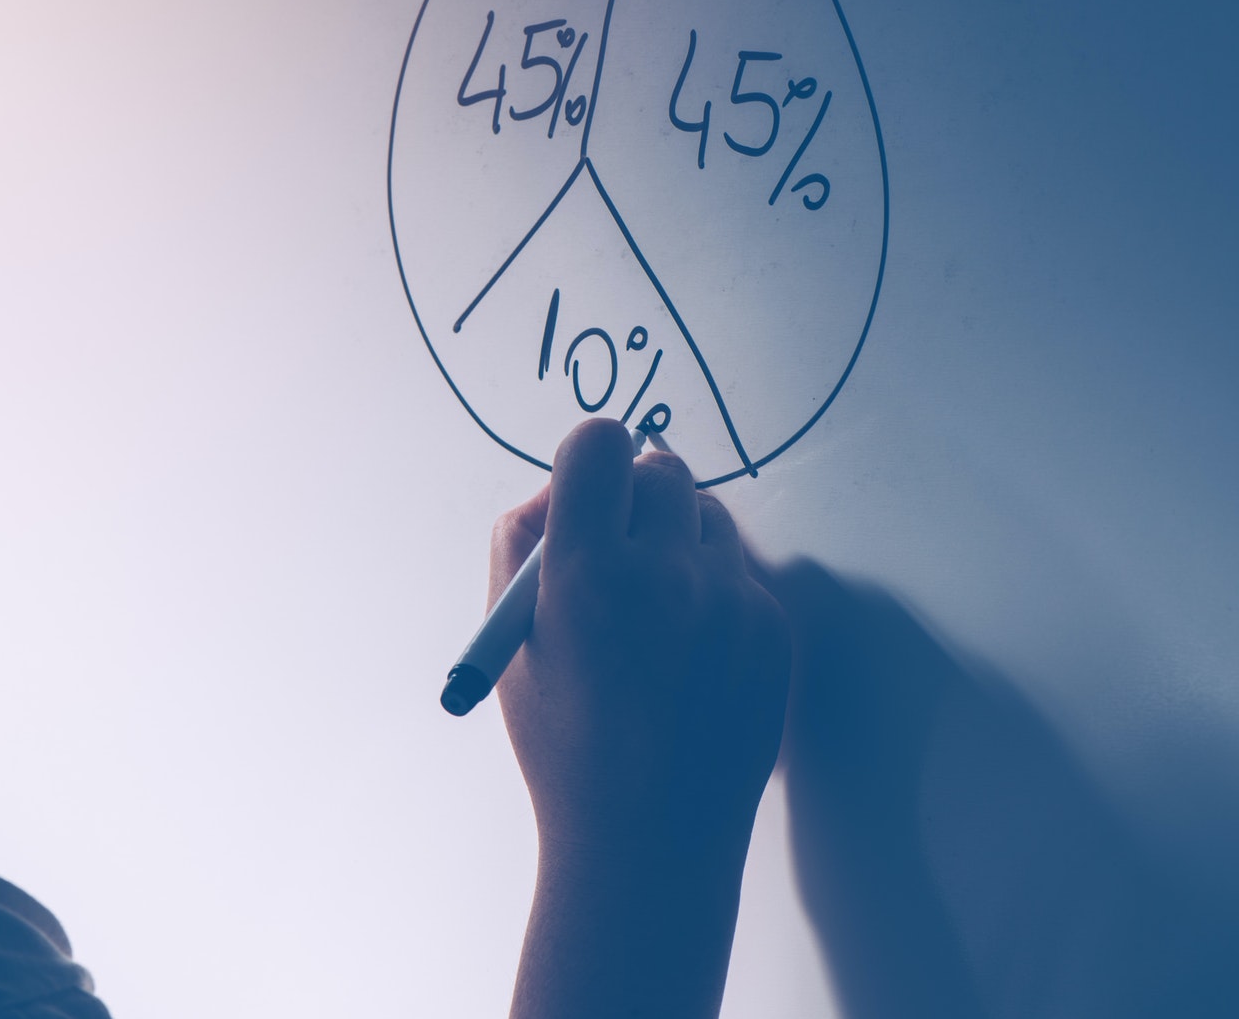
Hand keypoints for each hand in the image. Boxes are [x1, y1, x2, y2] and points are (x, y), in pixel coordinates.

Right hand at [492, 417, 789, 859]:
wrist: (650, 838)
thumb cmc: (565, 740)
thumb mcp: (510, 641)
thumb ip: (520, 544)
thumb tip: (561, 487)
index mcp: (585, 574)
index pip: (600, 444)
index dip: (587, 457)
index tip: (584, 485)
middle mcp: (663, 576)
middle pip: (659, 469)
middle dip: (631, 497)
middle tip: (613, 548)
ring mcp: (728, 602)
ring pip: (707, 515)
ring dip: (676, 539)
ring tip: (650, 611)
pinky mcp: (771, 630)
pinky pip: (739, 571)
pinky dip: (712, 590)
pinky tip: (686, 654)